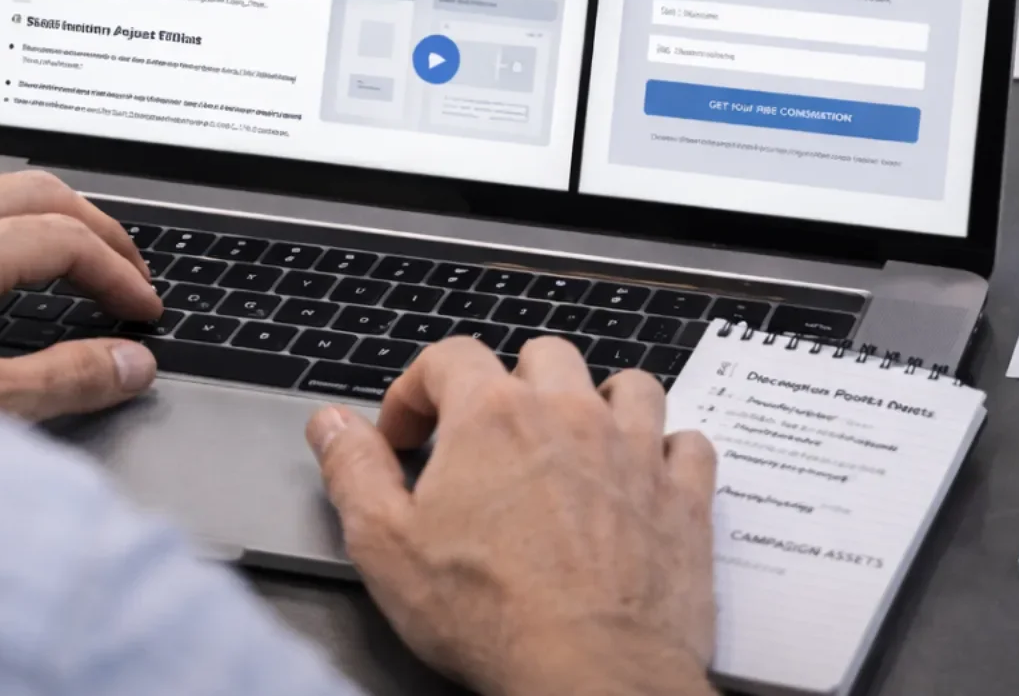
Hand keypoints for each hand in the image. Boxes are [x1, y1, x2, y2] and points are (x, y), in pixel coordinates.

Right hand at [307, 337, 717, 695]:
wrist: (590, 674)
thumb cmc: (492, 617)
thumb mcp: (386, 547)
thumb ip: (353, 472)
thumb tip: (331, 425)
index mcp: (492, 417)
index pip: (450, 357)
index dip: (417, 390)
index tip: (406, 435)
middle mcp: (569, 414)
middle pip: (543, 355)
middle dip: (511, 384)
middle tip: (488, 439)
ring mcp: (635, 450)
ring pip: (626, 386)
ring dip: (598, 403)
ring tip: (573, 443)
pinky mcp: (683, 496)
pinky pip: (687, 443)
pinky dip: (666, 451)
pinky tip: (643, 478)